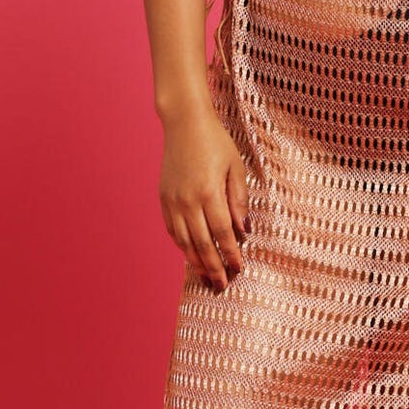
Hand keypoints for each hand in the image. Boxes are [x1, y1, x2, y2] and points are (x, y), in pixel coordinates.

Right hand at [159, 104, 249, 290]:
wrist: (184, 123)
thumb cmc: (215, 142)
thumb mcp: (236, 167)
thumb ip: (239, 200)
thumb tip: (244, 230)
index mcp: (208, 192)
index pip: (222, 232)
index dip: (231, 253)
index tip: (239, 268)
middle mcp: (187, 200)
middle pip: (202, 243)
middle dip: (214, 267)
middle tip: (223, 284)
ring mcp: (173, 201)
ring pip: (184, 241)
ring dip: (196, 262)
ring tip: (207, 278)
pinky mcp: (164, 199)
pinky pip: (173, 230)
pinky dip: (183, 246)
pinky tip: (191, 256)